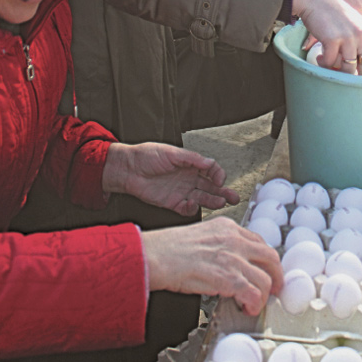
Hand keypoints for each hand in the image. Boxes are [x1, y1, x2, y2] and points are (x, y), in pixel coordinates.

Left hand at [102, 142, 238, 215]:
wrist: (127, 169)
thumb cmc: (146, 155)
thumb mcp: (170, 152)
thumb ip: (191, 159)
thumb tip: (209, 162)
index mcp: (190, 164)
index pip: (211, 170)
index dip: (218, 174)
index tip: (219, 179)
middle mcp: (188, 178)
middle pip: (211, 187)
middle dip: (223, 192)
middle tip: (234, 198)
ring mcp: (181, 191)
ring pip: (202, 198)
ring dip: (212, 201)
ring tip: (221, 204)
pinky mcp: (172, 203)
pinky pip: (186, 208)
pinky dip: (192, 208)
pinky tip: (193, 205)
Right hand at [142, 216, 283, 314]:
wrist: (153, 256)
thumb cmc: (167, 249)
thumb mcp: (199, 237)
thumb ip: (218, 246)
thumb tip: (228, 265)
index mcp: (226, 227)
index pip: (258, 241)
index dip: (266, 259)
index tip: (266, 269)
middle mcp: (234, 240)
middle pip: (270, 257)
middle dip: (276, 275)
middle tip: (274, 288)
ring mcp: (233, 258)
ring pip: (266, 278)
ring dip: (264, 295)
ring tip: (254, 304)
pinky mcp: (229, 277)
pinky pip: (254, 293)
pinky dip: (255, 304)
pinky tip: (247, 308)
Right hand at [293, 0, 361, 75]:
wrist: (316, 0)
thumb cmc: (334, 13)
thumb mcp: (355, 24)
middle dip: (356, 77)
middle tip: (346, 77)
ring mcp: (348, 38)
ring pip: (347, 69)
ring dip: (336, 69)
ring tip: (328, 63)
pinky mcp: (333, 40)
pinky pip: (330, 62)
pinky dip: (324, 64)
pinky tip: (319, 58)